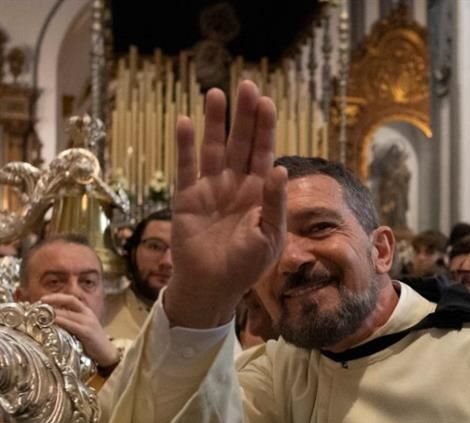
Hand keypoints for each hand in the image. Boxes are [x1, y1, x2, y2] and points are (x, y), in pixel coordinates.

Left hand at [40, 293, 119, 366]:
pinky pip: (72, 325)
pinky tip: (53, 321)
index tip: (43, 299)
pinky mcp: (87, 332)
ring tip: (41, 313)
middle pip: (70, 301)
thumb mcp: (82, 327)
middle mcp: (88, 314)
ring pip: (69, 313)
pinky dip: (61, 321)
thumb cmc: (92, 342)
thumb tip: (51, 318)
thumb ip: (71, 321)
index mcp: (86, 312)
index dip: (57, 296)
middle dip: (53, 300)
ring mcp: (88, 323)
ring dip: (54, 312)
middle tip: (39, 303)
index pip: (71, 299)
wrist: (107, 353)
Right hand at [164, 80, 287, 327]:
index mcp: (260, 193)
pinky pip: (186, 167)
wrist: (213, 286)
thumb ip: (275, 203)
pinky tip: (186, 122)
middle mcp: (236, 185)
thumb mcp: (270, 236)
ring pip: (214, 148)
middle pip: (241, 143)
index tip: (267, 102)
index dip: (265, 128)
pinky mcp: (187, 197)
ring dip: (215, 122)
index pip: (264, 153)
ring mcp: (211, 189)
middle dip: (244, 116)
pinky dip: (185, 145)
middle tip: (247, 86)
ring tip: (216, 93)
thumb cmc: (246, 266)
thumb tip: (281, 170)